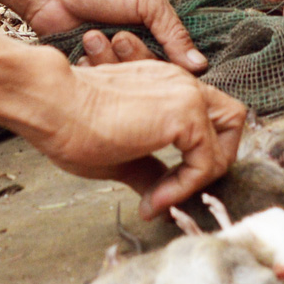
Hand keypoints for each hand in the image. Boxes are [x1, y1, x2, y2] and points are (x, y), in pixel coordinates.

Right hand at [19, 54, 246, 218]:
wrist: (51, 103)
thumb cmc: (70, 123)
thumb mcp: (121, 154)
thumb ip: (150, 169)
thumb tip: (163, 196)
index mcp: (167, 87)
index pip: (208, 120)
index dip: (194, 159)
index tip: (157, 192)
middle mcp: (183, 84)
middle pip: (232, 121)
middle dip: (214, 161)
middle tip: (179, 190)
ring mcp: (188, 95)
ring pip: (226, 142)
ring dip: (201, 178)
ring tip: (163, 199)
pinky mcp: (186, 114)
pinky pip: (208, 162)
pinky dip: (185, 188)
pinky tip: (154, 199)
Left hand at [21, 0, 207, 72]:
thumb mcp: (147, 1)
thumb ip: (174, 31)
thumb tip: (199, 65)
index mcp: (156, 33)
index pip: (176, 63)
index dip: (169, 64)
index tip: (159, 54)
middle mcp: (137, 51)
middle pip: (150, 76)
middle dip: (134, 57)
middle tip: (120, 37)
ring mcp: (113, 63)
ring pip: (124, 82)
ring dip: (109, 59)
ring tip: (94, 36)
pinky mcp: (91, 72)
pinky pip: (100, 84)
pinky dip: (92, 67)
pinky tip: (83, 49)